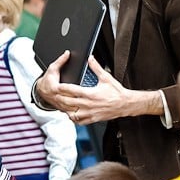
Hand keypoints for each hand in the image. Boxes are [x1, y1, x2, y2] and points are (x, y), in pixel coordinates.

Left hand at [37, 56, 158, 123]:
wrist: (126, 104)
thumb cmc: (117, 92)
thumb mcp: (106, 77)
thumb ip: (96, 67)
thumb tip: (90, 58)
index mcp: (90, 93)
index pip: (71, 90)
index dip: (62, 87)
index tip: (56, 84)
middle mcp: (88, 104)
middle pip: (67, 102)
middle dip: (60, 98)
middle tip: (54, 95)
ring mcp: (89, 113)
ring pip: (71, 113)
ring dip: (65, 109)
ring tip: (61, 104)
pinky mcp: (92, 119)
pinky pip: (78, 121)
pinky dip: (73, 118)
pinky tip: (71, 113)